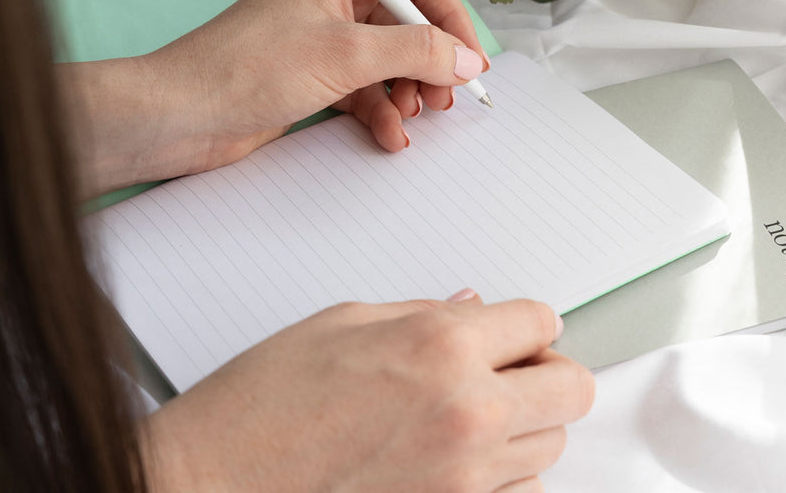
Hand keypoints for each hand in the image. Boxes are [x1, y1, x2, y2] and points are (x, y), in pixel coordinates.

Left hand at [58, 0, 488, 197]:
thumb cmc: (245, 68)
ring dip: (406, 91)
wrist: (182, 115)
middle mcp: (331, 0)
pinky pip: (363, 90)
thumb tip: (465, 57)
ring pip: (387, 61)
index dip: (450, 16)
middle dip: (430, 61)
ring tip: (413, 116)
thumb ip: (415, 51)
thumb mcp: (347, 55)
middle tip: (445, 96)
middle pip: (406, 22)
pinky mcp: (311, 78)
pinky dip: (380, 112)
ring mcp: (321, 41)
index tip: (469, 57)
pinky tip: (388, 135)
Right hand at [142, 294, 594, 491]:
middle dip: (547, 371)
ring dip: (526, 423)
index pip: (541, 320)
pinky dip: (505, 473)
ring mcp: (465, 477)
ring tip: (475, 414)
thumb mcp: (340, 323)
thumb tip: (471, 309)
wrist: (213, 485)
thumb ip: (421, 314)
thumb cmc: (260, 405)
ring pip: (553, 445)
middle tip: (511, 368)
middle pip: (572, 388)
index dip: (527, 322)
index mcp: (439, 345)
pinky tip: (460, 457)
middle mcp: (467, 411)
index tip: (515, 329)